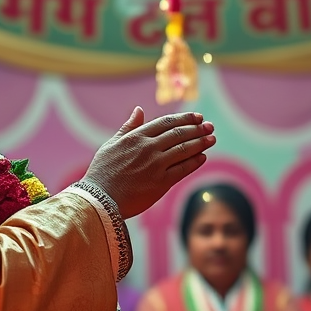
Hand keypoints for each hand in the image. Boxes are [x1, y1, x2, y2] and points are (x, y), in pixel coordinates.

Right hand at [82, 107, 215, 218]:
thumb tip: (140, 110)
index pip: (166, 123)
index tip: (197, 117)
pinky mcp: (161, 182)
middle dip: (197, 129)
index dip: (185, 119)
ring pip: (184, 149)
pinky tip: (203, 157)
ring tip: (212, 138)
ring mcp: (155, 165)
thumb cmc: (102, 172)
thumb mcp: (111, 144)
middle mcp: (148, 148)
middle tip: (210, 127)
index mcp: (136, 137)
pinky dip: (194, 162)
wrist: (99, 200)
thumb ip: (128, 127)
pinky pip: (183, 169)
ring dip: (200, 143)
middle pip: (179, 134)